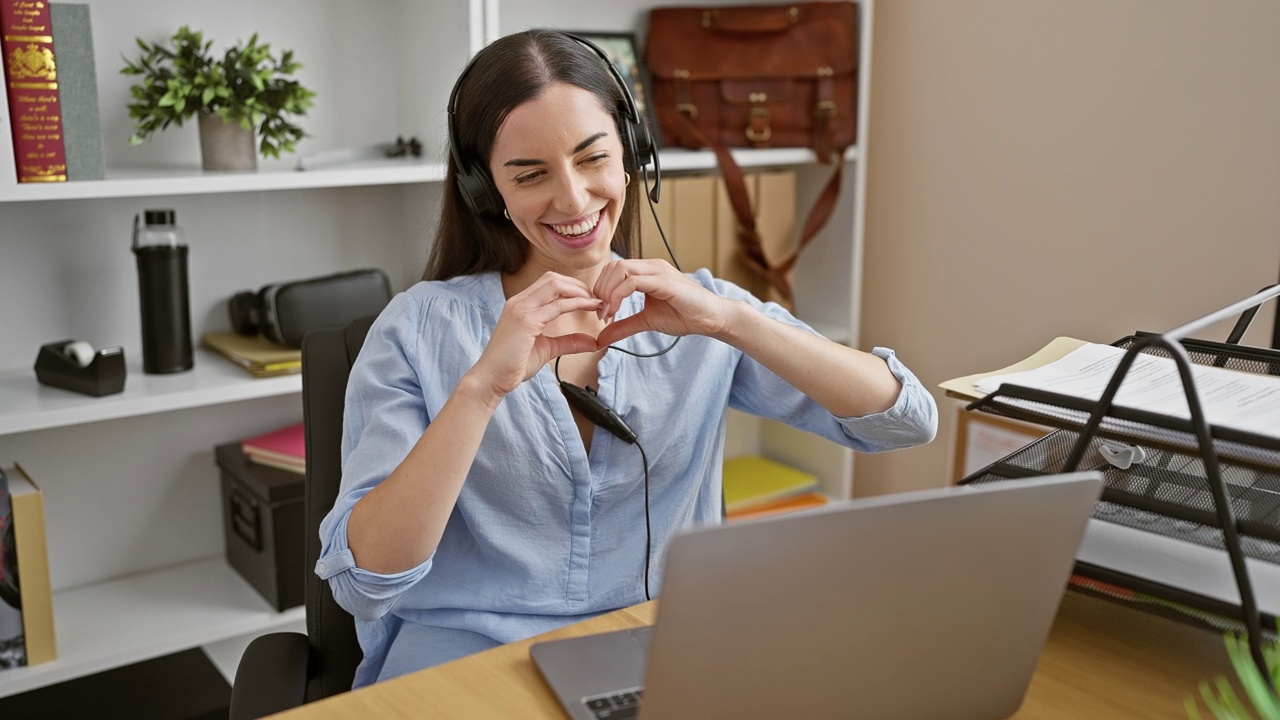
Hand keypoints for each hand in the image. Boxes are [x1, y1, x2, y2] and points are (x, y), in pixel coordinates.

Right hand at [469, 273, 601, 396]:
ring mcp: (521, 309)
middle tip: (596, 299)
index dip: (572, 287)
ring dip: (580, 291)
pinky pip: (557, 305)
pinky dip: (578, 304)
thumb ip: (568, 342)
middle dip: (578, 285)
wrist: (491, 379)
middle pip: (553, 278)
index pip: (549, 282)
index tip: (590, 299)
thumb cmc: (513, 365)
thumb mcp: (547, 348)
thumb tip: (592, 341)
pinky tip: (590, 308)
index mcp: (521, 304)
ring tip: (596, 302)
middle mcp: (519, 301)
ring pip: (555, 285)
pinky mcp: (526, 321)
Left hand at [593, 259, 733, 346]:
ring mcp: (658, 271)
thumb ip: (624, 326)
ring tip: (608, 313)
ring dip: (607, 292)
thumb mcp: (647, 321)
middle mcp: (651, 266)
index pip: (614, 269)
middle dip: (600, 289)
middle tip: (601, 313)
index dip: (601, 288)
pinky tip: (616, 311)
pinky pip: (632, 281)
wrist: (711, 318)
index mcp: (647, 271)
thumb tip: (602, 337)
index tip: (601, 313)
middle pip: (613, 266)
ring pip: (620, 270)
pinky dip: (618, 295)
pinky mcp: (664, 281)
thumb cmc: (684, 316)